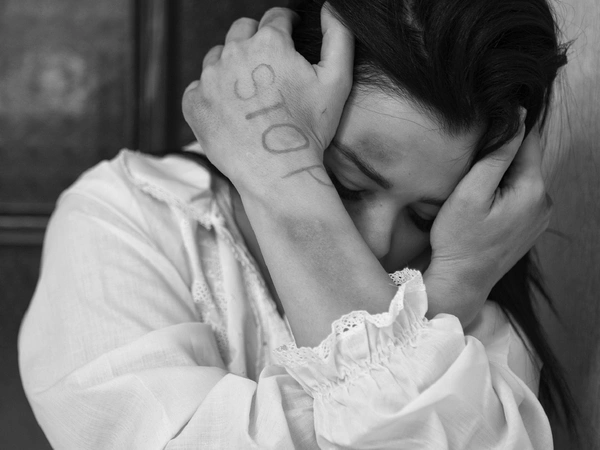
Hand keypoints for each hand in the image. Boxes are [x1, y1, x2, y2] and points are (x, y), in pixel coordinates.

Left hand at [182, 5, 353, 197]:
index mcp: (268, 43)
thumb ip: (338, 37)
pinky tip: (230, 111)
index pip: (275, 18)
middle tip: (268, 65)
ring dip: (231, 66)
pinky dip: (211, 94)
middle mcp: (233, 53)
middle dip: (256, 40)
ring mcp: (209, 79)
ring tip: (249, 92)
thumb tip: (329, 8)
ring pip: (217, 57)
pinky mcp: (193, 103)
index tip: (289, 35)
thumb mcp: (337, 81)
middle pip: (242, 30)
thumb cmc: (310, 130)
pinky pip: (198, 88)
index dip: (286, 25)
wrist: (277, 172)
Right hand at [424, 116, 551, 325]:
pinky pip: (520, 196)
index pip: (529, 140)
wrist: (461, 281)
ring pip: (522, 178)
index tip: (483, 132)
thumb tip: (519, 119)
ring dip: (502, 174)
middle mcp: (544, 202)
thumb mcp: (471, 193)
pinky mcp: (530, 227)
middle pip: (526, 159)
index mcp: (533, 190)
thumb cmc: (459, 239)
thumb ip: (497, 155)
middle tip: (470, 164)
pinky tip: (483, 203)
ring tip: (474, 186)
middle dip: (502, 155)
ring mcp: (539, 217)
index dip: (507, 129)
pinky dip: (504, 191)